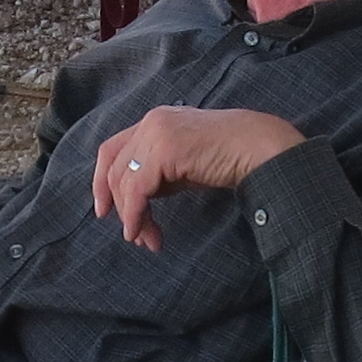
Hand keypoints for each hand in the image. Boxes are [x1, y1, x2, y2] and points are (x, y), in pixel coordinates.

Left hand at [89, 106, 306, 251]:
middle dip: (119, 206)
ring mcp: (156, 133)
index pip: (112, 149)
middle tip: (134, 236)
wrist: (259, 148)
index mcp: (154, 121)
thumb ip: (158, 174)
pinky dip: (135, 215)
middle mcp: (151, 122)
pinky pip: (137, 190)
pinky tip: (144, 232)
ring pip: (123, 181)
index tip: (105, 211)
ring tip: (147, 240)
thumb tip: (135, 202)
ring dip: (131, 217)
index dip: (102, 181)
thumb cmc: (229, 158)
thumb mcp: (184, 164)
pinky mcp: (164, 150)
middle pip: (114, 168)